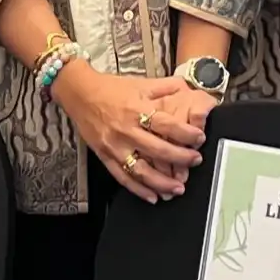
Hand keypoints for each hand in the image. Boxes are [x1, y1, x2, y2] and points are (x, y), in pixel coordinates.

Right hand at [52, 64, 204, 203]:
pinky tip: (153, 196)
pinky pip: (123, 177)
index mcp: (137, 109)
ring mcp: (115, 146)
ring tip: (178, 188)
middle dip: (180, 158)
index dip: (186, 134)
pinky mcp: (105, 156)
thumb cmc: (110, 88)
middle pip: (158, 150)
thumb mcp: (140, 83)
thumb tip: (188, 88)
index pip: (167, 124)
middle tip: (195, 161)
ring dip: (161, 182)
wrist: (79, 93)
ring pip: (141, 170)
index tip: (199, 138)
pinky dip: (139, 190)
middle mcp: (126, 130)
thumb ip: (165, 87)